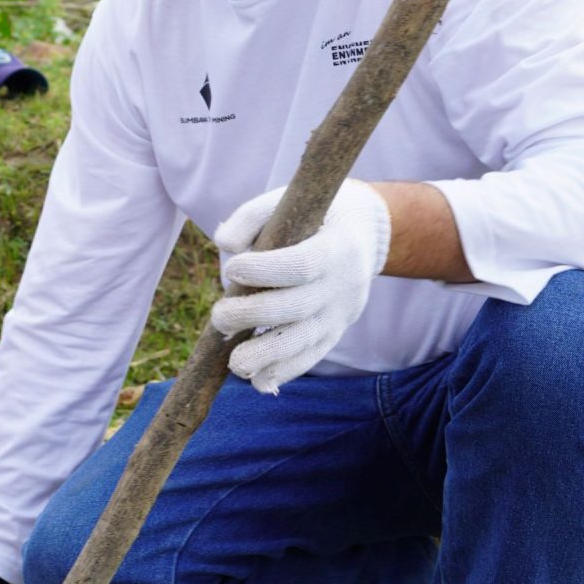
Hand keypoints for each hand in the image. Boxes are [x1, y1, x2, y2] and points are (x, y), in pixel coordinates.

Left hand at [208, 179, 391, 393]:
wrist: (362, 235)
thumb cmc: (313, 216)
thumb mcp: (287, 202)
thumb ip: (252, 216)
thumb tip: (225, 244)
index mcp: (335, 247)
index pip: (301, 265)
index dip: (264, 271)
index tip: (232, 269)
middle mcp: (342, 285)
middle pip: (297, 308)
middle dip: (251, 315)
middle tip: (220, 316)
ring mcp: (339, 314)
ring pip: (304, 341)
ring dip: (265, 355)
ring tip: (235, 361)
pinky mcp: (333, 333)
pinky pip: (310, 358)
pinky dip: (283, 372)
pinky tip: (257, 381)